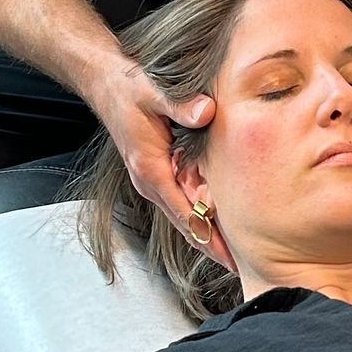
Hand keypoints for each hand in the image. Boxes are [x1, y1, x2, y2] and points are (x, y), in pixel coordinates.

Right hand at [90, 66, 230, 267]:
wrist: (105, 83)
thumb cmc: (128, 88)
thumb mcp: (153, 92)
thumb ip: (179, 104)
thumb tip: (207, 112)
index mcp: (150, 170)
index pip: (185, 215)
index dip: (210, 238)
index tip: (233, 258)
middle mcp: (150, 182)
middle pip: (186, 226)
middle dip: (213, 247)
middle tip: (245, 268)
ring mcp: (153, 180)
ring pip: (184, 216)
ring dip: (208, 235)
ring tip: (238, 254)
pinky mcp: (158, 172)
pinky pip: (181, 202)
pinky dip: (199, 216)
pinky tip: (220, 223)